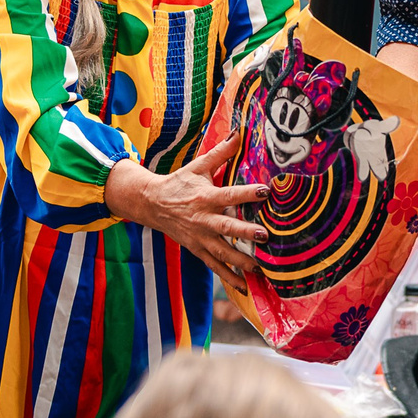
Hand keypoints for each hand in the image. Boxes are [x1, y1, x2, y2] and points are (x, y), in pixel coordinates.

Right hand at [104, 131, 266, 290]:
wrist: (151, 204)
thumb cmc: (179, 183)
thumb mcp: (198, 166)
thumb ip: (221, 152)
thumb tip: (239, 131)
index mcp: (206, 197)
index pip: (230, 195)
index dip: (247, 193)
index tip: (266, 191)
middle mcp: (203, 219)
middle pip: (227, 228)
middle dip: (245, 233)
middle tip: (265, 236)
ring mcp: (200, 237)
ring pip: (222, 252)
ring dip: (241, 261)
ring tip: (260, 267)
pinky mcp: (197, 249)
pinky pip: (214, 265)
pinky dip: (228, 276)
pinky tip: (244, 285)